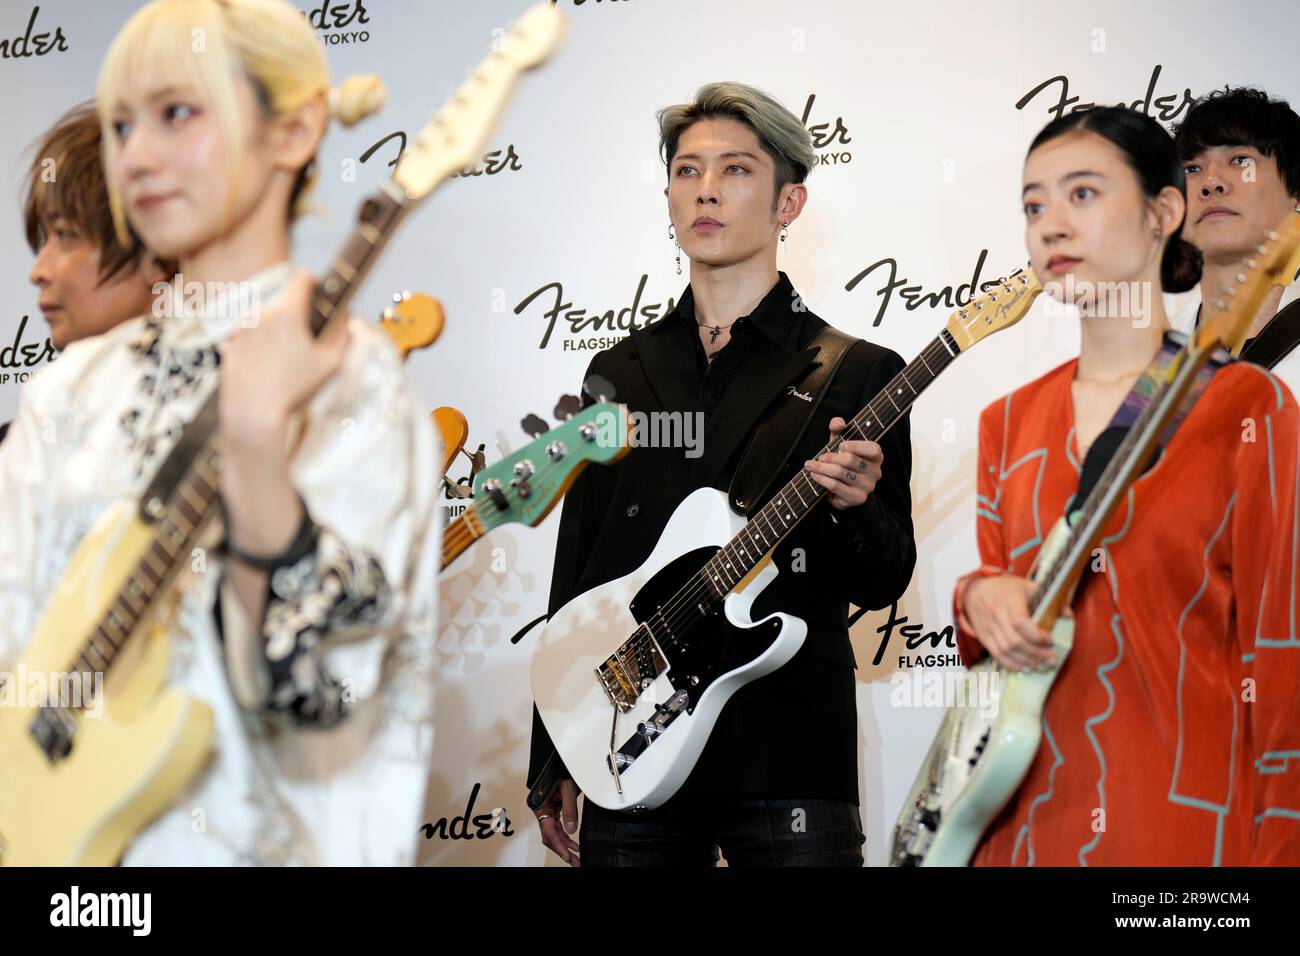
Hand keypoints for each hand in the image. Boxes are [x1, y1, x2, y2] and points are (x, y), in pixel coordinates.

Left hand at [219, 269, 350, 448]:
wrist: (252, 412)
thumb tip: (347, 317)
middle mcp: (261, 315)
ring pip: (267, 323)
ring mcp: (242, 329)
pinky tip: (267, 371)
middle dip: (297, 319)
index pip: (301, 278)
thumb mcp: (330, 364)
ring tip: (285, 364)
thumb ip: (343, 335)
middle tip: (306, 346)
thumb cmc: (294, 389)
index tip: (320, 290)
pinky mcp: (230, 345)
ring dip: (278, 334)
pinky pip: (251, 339)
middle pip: (285, 306)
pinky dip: (261, 349)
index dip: (315, 281)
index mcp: (286, 314)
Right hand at [534, 778, 580, 865]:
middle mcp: (542, 811)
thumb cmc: (560, 770)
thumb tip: (571, 829)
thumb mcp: (568, 789)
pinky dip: (565, 838)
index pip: (548, 831)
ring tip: (576, 858)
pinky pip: (558, 828)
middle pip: (550, 836)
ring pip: (554, 834)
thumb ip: (570, 809)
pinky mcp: (553, 810)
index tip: (568, 856)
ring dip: (565, 847)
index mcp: (540, 806)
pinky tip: (574, 845)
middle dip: (562, 851)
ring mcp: (547, 811)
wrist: (560, 761)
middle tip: (575, 862)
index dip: (559, 845)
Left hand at [805, 416, 881, 508]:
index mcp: (876, 457)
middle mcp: (876, 472)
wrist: (841, 489)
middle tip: (819, 457)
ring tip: (811, 465)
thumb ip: (839, 429)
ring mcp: (868, 486)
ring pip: (840, 473)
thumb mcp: (840, 442)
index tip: (840, 445)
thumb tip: (837, 423)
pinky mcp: (857, 498)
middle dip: (830, 457)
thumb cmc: (842, 462)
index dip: (856, 446)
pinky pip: (835, 486)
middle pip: (850, 460)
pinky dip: (822, 479)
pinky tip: (814, 476)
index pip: (873, 449)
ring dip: (821, 468)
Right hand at [960, 574, 1064, 671]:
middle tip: (1051, 660)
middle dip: (1036, 654)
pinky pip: (997, 655)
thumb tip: (1068, 615)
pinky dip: (1012, 665)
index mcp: (1009, 601)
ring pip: (1006, 651)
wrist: (975, 591)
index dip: (1036, 636)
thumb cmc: (1006, 588)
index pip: (1020, 623)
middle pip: (1015, 641)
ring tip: (1042, 667)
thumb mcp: (1028, 586)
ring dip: (1026, 662)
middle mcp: (996, 616)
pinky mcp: (984, 638)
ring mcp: (989, 628)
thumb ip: (1050, 600)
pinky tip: (1025, 668)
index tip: (1050, 641)